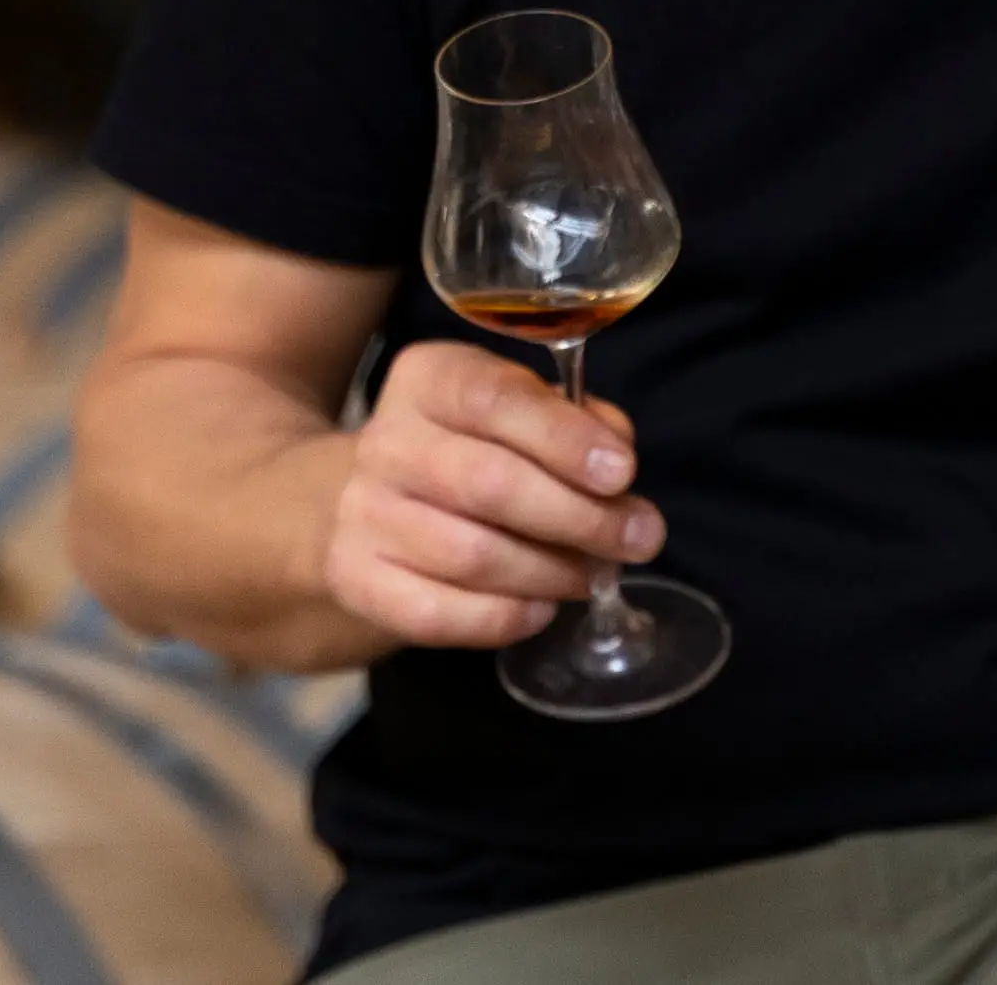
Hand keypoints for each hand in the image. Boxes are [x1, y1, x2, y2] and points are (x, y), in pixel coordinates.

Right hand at [321, 341, 661, 649]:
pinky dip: (504, 618)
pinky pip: (438, 613)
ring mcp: (363, 513)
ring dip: (551, 572)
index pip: (494, 399)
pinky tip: (542, 608)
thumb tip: (617, 456)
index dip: (563, 437)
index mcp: (429, 378)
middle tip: (640, 538)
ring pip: (471, 555)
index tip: (622, 472)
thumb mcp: (517, 409)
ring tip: (594, 575)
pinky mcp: (356, 579)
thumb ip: (574, 420)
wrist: (367, 500)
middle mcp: (387, 440)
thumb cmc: (469, 447)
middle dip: (579, 517)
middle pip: (488, 484)